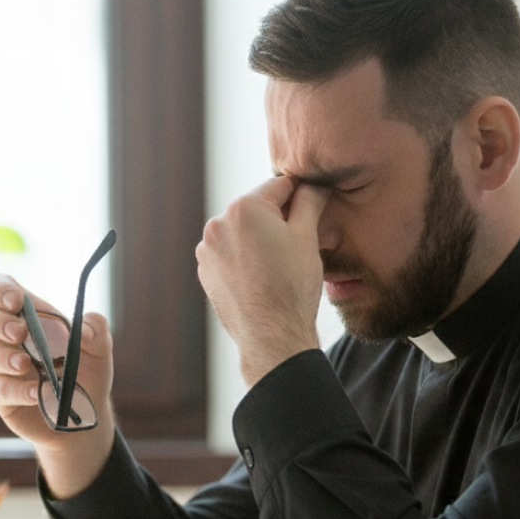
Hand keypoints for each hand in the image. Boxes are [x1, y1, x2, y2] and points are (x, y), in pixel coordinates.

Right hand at [0, 274, 114, 496]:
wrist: (84, 417)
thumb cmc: (86, 374)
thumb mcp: (99, 350)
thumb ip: (97, 330)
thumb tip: (84, 329)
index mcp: (28, 315)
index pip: (0, 288)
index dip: (1, 288)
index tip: (17, 301)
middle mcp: (7, 337)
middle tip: (21, 332)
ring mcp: (0, 367)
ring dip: (5, 357)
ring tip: (25, 364)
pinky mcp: (0, 395)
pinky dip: (16, 389)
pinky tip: (35, 393)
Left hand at [196, 177, 328, 384]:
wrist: (271, 335)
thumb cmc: (292, 286)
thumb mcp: (307, 236)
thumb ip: (309, 201)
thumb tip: (314, 182)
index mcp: (243, 208)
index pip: (279, 186)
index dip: (301, 196)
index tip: (312, 208)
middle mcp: (217, 223)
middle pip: (257, 210)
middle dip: (276, 220)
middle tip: (296, 245)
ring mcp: (207, 249)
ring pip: (242, 232)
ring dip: (258, 239)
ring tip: (278, 266)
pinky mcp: (205, 271)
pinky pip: (229, 254)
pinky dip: (244, 258)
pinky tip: (261, 277)